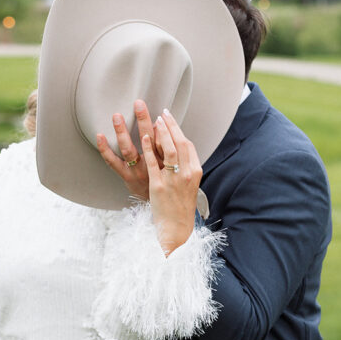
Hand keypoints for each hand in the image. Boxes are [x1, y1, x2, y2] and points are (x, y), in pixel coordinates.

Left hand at [96, 99, 160, 201]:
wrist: (160, 205)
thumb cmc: (165, 181)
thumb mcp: (171, 165)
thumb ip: (166, 147)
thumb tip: (159, 124)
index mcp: (165, 161)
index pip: (164, 140)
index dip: (162, 125)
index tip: (160, 112)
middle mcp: (151, 165)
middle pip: (148, 139)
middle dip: (143, 120)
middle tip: (138, 104)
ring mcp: (136, 171)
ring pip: (128, 149)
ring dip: (122, 132)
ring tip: (117, 116)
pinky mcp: (125, 176)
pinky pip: (113, 162)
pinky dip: (105, 149)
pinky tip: (100, 136)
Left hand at [142, 109, 202, 254]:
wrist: (176, 227)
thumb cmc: (181, 204)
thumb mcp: (189, 183)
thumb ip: (185, 165)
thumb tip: (177, 146)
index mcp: (195, 171)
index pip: (187, 144)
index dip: (177, 129)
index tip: (168, 117)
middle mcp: (186, 174)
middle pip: (179, 143)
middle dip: (169, 125)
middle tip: (160, 112)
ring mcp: (173, 180)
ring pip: (169, 150)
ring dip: (160, 132)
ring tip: (152, 119)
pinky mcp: (158, 187)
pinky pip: (154, 164)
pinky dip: (150, 149)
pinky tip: (145, 137)